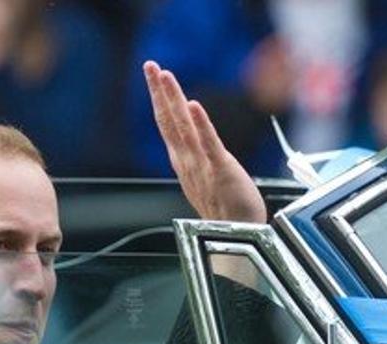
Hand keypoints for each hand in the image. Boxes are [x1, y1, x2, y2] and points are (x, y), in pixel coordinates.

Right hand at [144, 60, 266, 223]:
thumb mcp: (203, 178)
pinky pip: (209, 145)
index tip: (153, 74)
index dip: (159, 98)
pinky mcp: (221, 171)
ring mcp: (201, 166)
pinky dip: (201, 124)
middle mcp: (187, 162)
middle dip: (159, 92)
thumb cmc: (224, 209)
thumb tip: (191, 139)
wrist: (237, 235)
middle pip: (169, 121)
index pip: (167, 124)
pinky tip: (194, 105)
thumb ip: (195, 157)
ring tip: (165, 76)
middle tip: (150, 65)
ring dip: (173, 100)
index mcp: (183, 162)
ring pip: (183, 128)